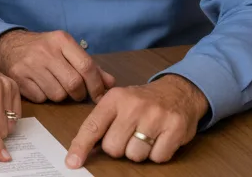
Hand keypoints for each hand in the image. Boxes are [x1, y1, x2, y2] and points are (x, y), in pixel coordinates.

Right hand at [0, 30, 115, 103]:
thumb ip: (88, 65)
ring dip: (61, 96)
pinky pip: (41, 98)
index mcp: (61, 40)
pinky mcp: (18, 78)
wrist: (7, 44)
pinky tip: (40, 86)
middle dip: (79, 94)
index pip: (86, 66)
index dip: (96, 85)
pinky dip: (44, 97)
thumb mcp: (65, 49)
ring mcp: (30, 65)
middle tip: (76, 93)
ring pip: (58, 95)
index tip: (99, 95)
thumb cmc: (43, 48)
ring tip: (55, 85)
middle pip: (73, 84)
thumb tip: (110, 83)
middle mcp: (46, 51)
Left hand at [65, 75, 209, 167]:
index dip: (81, 146)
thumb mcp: (118, 101)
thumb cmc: (143, 101)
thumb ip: (100, 122)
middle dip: (119, 148)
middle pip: (113, 148)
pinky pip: (158, 157)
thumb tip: (81, 149)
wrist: (178, 91)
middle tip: (129, 135)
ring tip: (146, 136)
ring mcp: (156, 116)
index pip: (92, 126)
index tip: (73, 162)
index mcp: (115, 98)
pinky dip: (158, 154)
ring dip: (139, 152)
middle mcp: (134, 105)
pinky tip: (160, 138)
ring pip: (135, 156)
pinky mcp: (175, 128)